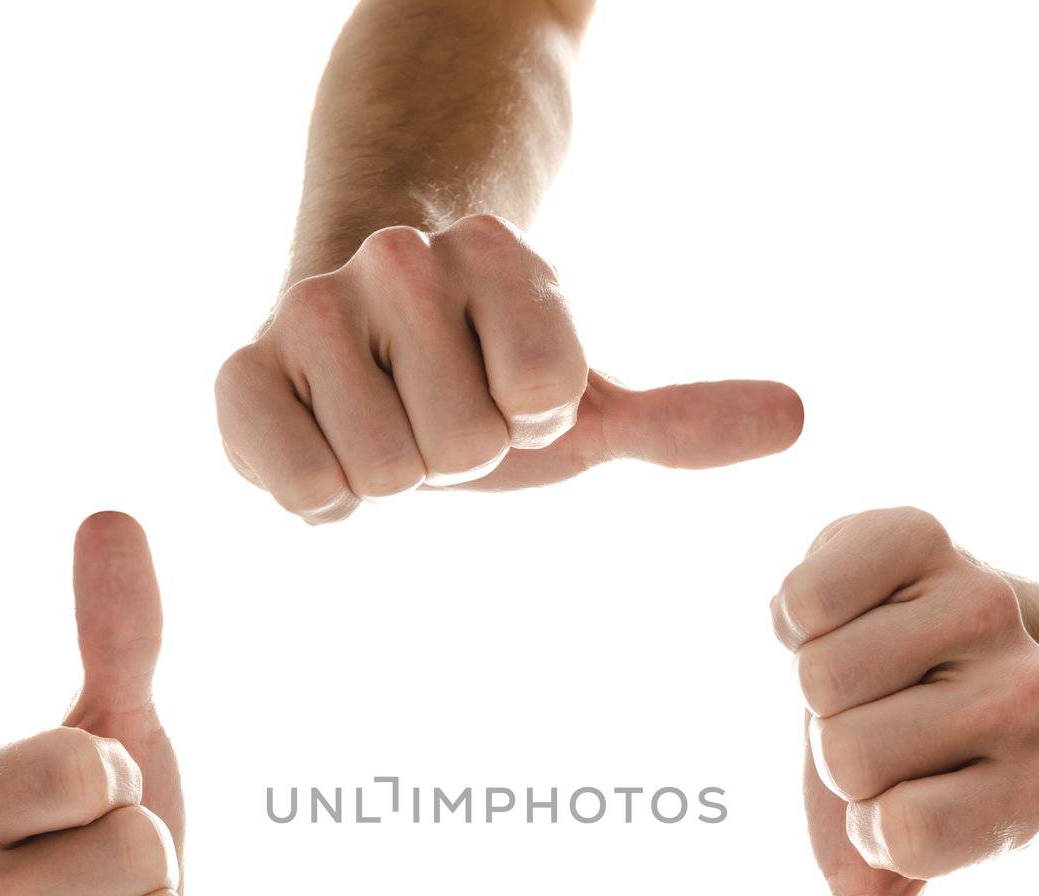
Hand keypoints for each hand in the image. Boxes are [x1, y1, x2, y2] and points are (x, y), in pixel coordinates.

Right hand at [215, 214, 803, 522]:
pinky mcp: (238, 371)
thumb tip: (800, 420)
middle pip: (462, 445)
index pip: (543, 394)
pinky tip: (326, 448)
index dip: (528, 423)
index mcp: (498, 255)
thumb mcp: (583, 402)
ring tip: (380, 426)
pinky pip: (302, 483)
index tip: (505, 396)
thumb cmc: (476, 379)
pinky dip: (324, 497)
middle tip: (433, 417)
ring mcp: (310, 309)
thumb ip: (681, 420)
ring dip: (393, 478)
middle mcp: (398, 261)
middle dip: (458, 458)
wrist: (352, 342)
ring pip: (388, 472)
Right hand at [770, 506, 1038, 895]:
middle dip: (834, 753)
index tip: (904, 799)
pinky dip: (798, 606)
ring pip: (826, 678)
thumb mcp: (886, 868)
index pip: (904, 835)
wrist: (936, 644)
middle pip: (851, 756)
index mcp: (1034, 784)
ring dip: (814, 686)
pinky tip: (837, 613)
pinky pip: (812, 586)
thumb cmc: (907, 766)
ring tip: (862, 671)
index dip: (871, 824)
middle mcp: (1028, 688)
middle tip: (877, 727)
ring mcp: (981, 603)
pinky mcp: (921, 534)